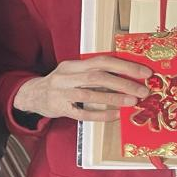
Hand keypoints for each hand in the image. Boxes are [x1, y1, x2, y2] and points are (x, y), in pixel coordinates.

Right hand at [13, 55, 150, 122]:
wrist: (31, 95)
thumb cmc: (59, 84)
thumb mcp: (73, 72)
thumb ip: (94, 72)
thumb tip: (126, 76)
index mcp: (73, 64)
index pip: (102, 61)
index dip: (125, 65)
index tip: (144, 72)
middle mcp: (67, 76)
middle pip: (98, 76)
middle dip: (123, 82)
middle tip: (143, 90)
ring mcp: (62, 93)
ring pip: (90, 93)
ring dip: (114, 97)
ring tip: (133, 101)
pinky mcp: (60, 109)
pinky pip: (82, 113)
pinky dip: (101, 114)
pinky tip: (116, 115)